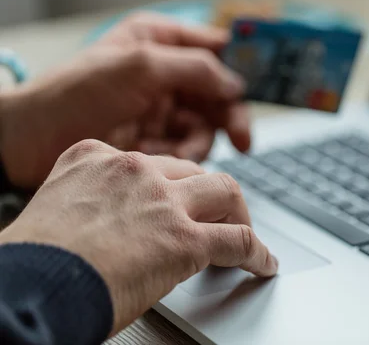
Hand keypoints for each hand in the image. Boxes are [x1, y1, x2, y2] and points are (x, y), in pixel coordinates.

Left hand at [0, 12, 249, 188]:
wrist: (28, 144)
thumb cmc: (72, 95)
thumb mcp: (138, 67)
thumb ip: (194, 69)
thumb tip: (236, 83)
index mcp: (158, 41)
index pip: (212, 47)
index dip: (239, 64)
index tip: (262, 85)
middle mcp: (163, 74)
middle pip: (217, 93)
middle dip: (229, 116)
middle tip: (242, 139)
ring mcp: (160, 109)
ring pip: (206, 125)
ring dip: (200, 142)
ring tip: (179, 153)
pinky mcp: (155, 141)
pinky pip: (187, 149)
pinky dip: (183, 158)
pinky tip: (164, 160)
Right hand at [0, 139, 277, 334]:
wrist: (30, 287)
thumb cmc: (33, 261)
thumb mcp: (56, 210)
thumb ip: (91, 205)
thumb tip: (111, 227)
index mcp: (95, 158)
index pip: (150, 162)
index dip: (169, 185)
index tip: (175, 200)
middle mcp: (133, 171)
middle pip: (192, 172)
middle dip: (208, 195)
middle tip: (214, 216)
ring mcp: (162, 200)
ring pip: (225, 191)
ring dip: (239, 213)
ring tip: (245, 233)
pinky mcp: (184, 239)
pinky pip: (237, 240)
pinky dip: (256, 253)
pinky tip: (262, 263)